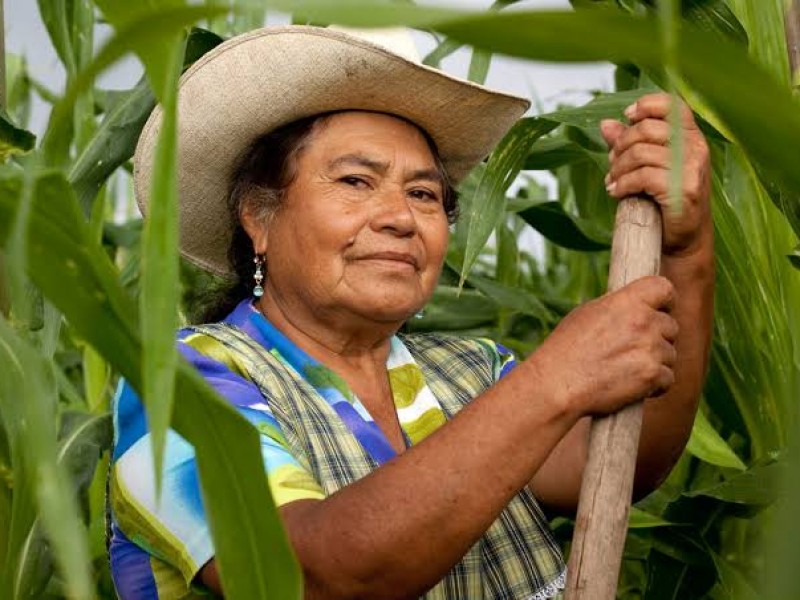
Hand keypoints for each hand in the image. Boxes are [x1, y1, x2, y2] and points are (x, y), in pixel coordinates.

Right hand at [531, 276, 678, 417]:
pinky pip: (668, 378)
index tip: (659, 311)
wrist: (557, 385)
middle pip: (671, 326)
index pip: (664, 288)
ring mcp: (650, 349)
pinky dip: (655, 385)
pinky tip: (632, 386)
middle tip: (633, 350)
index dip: (664, 302)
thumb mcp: (587, 314)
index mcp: (627, 301)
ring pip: (670, 354)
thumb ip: (619, 308)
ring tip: (626, 370)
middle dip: (658, 338)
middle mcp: (643, 321)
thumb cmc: (565, 350)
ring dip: (655, 363)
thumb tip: (636, 308)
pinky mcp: (652, 375)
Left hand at [600, 93, 711, 256]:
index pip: (671, 105)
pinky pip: (642, 176)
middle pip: (645, 130)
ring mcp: (692, 168)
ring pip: (640, 153)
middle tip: (612, 165)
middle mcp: (695, 147)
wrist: (683, 239)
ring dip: (618, 168)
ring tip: (613, 181)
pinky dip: (622, 184)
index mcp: (690, 136)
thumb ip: (629, 143)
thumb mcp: (648, 166)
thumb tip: (605, 124)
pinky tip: (616, 192)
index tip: (627, 117)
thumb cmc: (664, 200)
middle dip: (620, 147)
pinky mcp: (683, 189)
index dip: (645, 105)